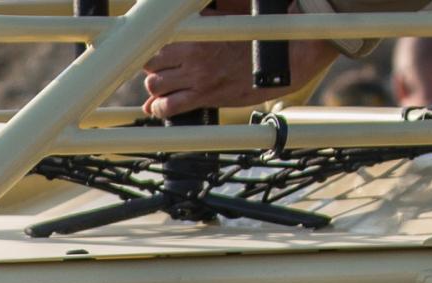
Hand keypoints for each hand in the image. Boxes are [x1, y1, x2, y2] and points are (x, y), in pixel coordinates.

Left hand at [140, 37, 341, 116]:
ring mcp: (198, 75)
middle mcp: (193, 52)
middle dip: (152, 69)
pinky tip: (162, 108)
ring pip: (155, 85)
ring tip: (164, 89)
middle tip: (162, 73)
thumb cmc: (254, 39)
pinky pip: (169, 107)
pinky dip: (160, 109)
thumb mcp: (223, 23)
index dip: (151, 49)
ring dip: (156, 89)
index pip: (157, 39)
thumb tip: (176, 38)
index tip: (155, 56)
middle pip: (150, 63)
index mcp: (198, 30)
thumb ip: (198, 29)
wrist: (281, 60)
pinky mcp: (205, 96)